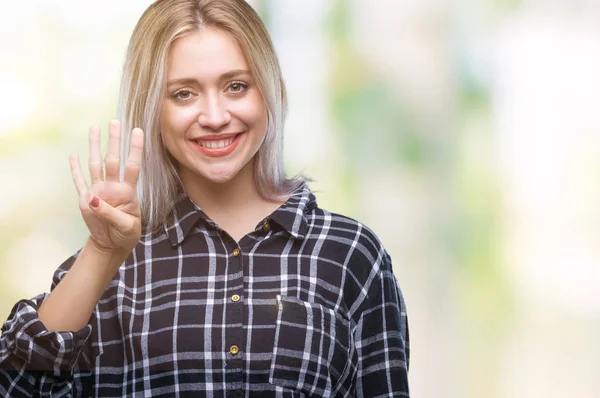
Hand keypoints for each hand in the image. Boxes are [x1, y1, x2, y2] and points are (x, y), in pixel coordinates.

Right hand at [69, 120, 143, 252]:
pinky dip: (75, 169)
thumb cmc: (125, 234)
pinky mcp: (85, 200)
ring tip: (94, 128)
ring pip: (95, 164)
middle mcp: (113, 187)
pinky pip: (79, 181)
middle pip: (112, 160)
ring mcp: (98, 192)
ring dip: (94, 147)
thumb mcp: (126, 227)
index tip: (138, 131)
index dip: (135, 149)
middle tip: (114, 121)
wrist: (112, 244)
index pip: (133, 167)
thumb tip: (93, 200)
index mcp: (127, 192)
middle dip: (114, 141)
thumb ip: (111, 214)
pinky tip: (73, 155)